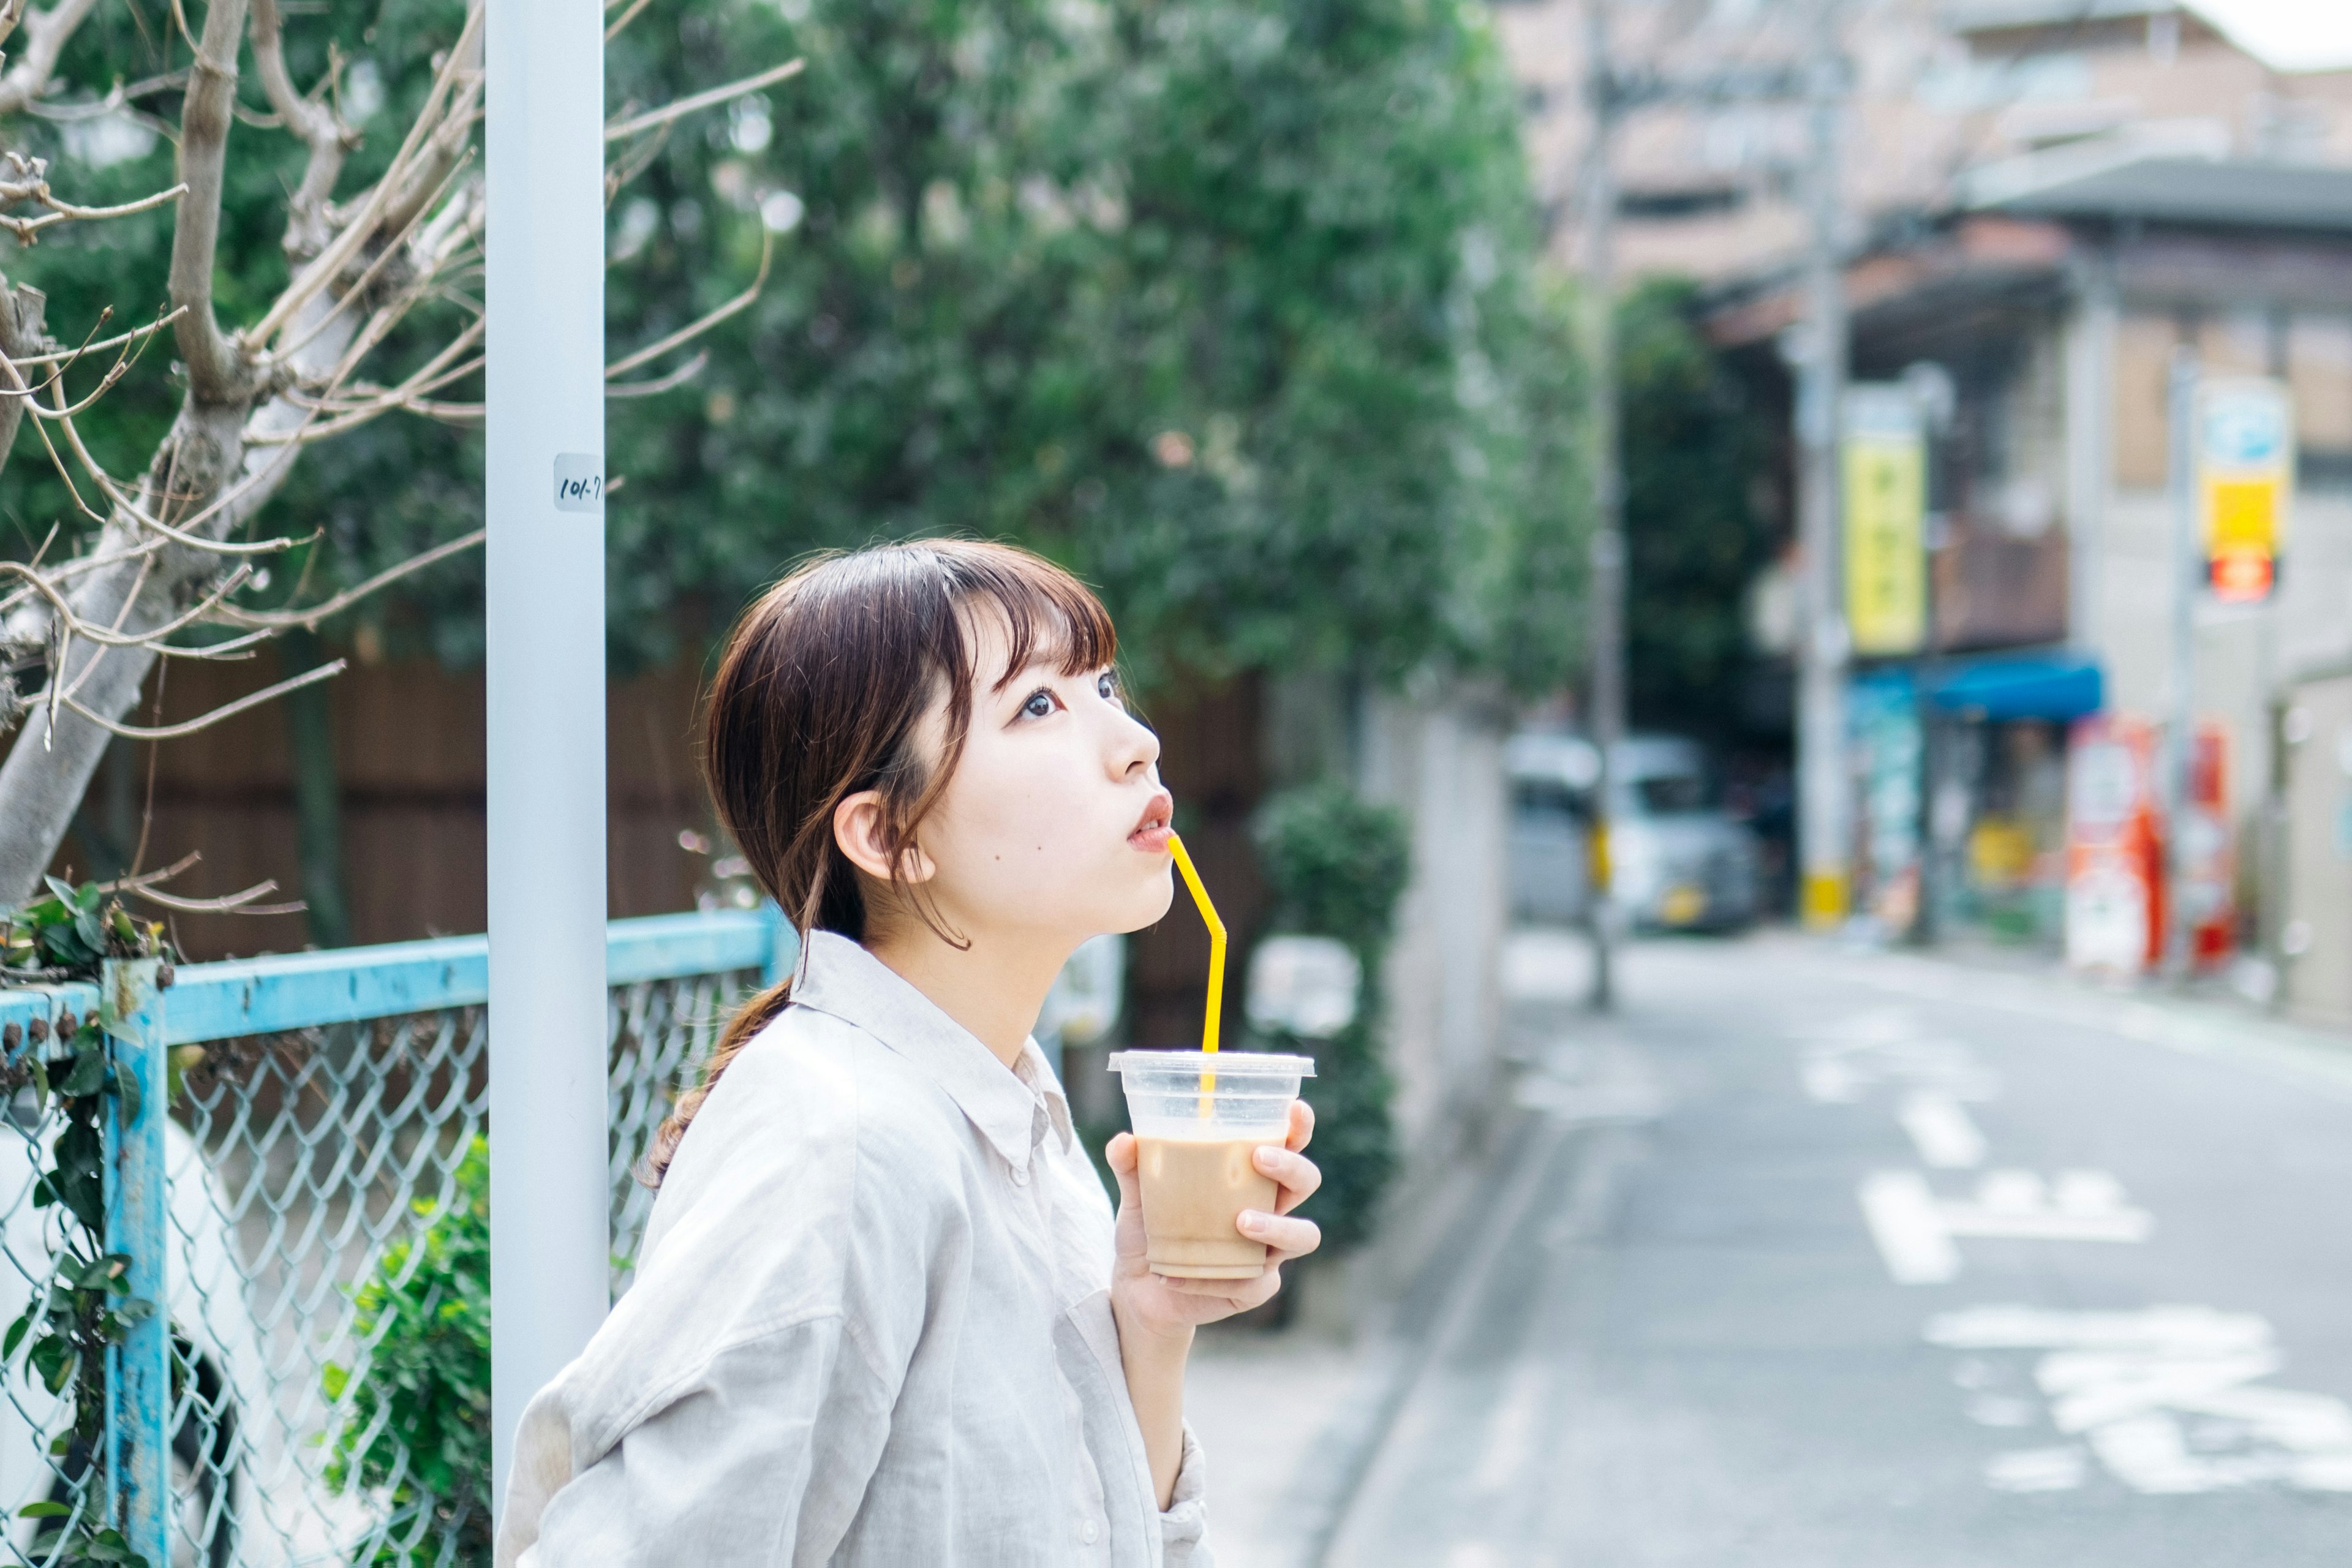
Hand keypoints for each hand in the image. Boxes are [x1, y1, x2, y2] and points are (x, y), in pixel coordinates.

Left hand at [1104, 1099, 1322, 1345]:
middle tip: (1259, 1159)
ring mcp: (1267, 1250)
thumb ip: (1131, 1167)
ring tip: (1241, 1222)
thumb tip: (1124, 1140)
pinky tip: (1178, 1275)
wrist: (1137, 1290)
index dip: (1298, 1127)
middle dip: (1291, 1167)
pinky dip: (1215, 1278)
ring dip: (1278, 1226)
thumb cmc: (1148, 1230)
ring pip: (1303, 1236)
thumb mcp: (1137, 1196)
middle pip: (1306, 1182)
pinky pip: (1253, 1282)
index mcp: (1249, 1177)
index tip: (1294, 1109)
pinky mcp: (1254, 1287)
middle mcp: (1268, 1208)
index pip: (1287, 1144)